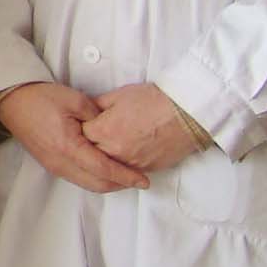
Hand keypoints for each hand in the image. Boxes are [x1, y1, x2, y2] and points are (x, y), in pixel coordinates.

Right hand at [0, 81, 147, 194]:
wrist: (12, 103)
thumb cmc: (41, 98)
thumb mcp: (75, 99)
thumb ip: (98, 117)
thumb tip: (112, 131)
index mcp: (68, 146)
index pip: (104, 169)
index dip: (126, 176)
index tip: (144, 180)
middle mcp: (61, 163)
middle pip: (97, 184)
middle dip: (121, 185)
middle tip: (139, 180)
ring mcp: (54, 166)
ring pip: (88, 185)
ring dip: (109, 184)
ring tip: (126, 177)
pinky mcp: (51, 165)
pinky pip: (78, 179)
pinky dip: (96, 179)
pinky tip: (105, 171)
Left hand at [81, 83, 200, 175]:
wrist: (187, 113)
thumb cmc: (154, 100)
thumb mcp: (119, 96)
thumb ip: (97, 106)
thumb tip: (85, 113)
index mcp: (104, 130)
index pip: (80, 135)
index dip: (81, 129)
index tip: (82, 125)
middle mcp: (114, 151)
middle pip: (90, 154)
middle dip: (89, 145)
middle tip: (92, 137)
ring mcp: (130, 163)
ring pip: (107, 166)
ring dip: (104, 157)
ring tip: (108, 145)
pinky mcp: (145, 169)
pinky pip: (125, 171)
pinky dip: (121, 165)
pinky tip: (122, 154)